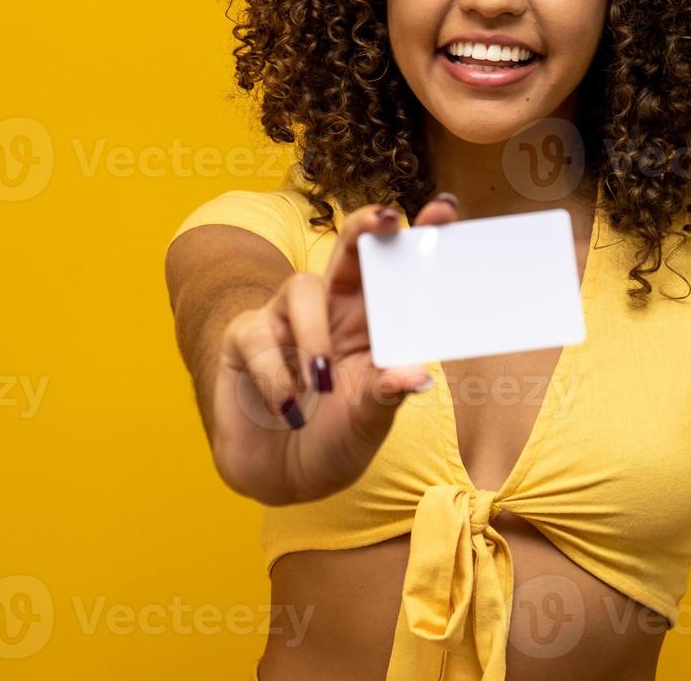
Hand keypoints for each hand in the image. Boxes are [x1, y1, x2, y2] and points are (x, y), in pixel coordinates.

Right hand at [209, 193, 460, 504]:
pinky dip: (275, 375)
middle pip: (348, 252)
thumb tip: (415, 375)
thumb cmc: (335, 439)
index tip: (444, 211)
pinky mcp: (245, 337)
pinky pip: (260, 335)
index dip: (418, 238)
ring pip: (302, 288)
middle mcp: (332, 311)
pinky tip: (285, 408)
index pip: (396, 271)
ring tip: (319, 385)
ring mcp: (285, 320)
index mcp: (372, 322)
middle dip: (365, 229)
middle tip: (386, 219)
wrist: (281, 479)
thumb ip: (385, 394)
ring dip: (315, 336)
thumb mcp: (368, 422)